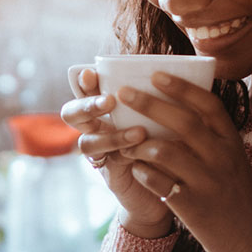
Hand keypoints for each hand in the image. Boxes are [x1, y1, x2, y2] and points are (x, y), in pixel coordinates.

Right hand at [61, 68, 174, 238]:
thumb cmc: (173, 141)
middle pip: (72, 114)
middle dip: (87, 105)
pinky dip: (125, 158)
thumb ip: (162, 97)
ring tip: (139, 133)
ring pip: (86, 142)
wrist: (177, 183)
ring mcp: (101, 152)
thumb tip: (179, 68)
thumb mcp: (168, 115)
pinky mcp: (111, 174)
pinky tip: (144, 153)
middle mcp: (98, 128)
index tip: (91, 73)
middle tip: (109, 101)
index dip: (83, 82)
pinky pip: (108, 164)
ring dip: (110, 136)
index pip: (86, 90)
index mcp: (108, 108)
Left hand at [115, 71, 251, 251]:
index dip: (182, 88)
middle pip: (184, 122)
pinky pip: (160, 184)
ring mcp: (208, 182)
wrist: (248, 238)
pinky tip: (135, 169)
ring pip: (167, 152)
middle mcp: (222, 157)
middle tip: (124, 92)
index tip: (156, 74)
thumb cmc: (232, 190)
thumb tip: (177, 102)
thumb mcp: (231, 157)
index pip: (208, 105)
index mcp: (231, 141)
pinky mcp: (193, 206)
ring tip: (124, 140)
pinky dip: (143, 173)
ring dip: (140, 143)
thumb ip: (210, 134)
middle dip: (151, 104)